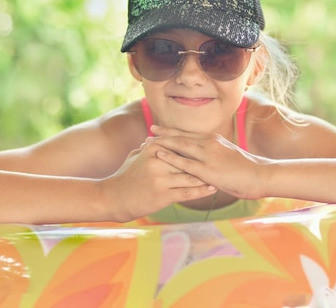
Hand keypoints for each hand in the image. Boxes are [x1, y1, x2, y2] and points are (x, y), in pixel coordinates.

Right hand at [101, 141, 216, 221]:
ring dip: (207, 176)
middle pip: (188, 160)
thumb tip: (159, 138)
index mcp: (153, 149)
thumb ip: (150, 147)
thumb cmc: (126, 177)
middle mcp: (158, 161)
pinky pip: (187, 192)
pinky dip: (201, 191)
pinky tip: (212, 189)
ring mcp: (160, 179)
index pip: (180, 146)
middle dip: (206, 161)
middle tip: (223, 161)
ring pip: (191, 176)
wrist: (112, 197)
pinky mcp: (162, 195)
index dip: (197, 148)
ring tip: (222, 175)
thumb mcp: (137, 156)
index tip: (212, 148)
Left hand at [146, 125, 268, 199]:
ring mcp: (208, 155)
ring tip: (147, 143)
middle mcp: (209, 143)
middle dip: (163, 135)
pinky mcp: (209, 169)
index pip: (188, 134)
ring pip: (180, 146)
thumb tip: (205, 160)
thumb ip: (215, 155)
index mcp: (214, 140)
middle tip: (147, 133)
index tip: (158, 130)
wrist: (260, 175)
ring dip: (162, 144)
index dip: (171, 133)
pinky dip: (171, 157)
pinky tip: (159, 155)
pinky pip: (185, 162)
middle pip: (181, 137)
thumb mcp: (229, 156)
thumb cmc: (246, 169)